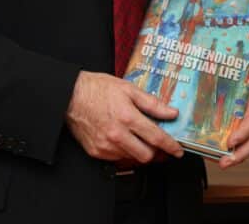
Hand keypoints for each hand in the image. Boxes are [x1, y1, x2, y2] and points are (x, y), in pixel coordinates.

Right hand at [65, 71, 182, 163]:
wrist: (70, 96)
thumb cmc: (98, 89)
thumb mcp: (129, 89)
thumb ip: (152, 103)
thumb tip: (171, 113)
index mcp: (127, 117)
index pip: (156, 138)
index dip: (171, 146)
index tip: (178, 150)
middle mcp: (117, 135)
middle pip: (146, 155)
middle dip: (157, 153)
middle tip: (161, 147)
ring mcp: (105, 146)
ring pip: (132, 159)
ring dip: (140, 152)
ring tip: (141, 140)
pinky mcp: (96, 151)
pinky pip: (117, 159)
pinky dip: (125, 153)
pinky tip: (126, 141)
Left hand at [218, 90, 248, 168]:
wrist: (237, 89)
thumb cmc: (233, 88)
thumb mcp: (227, 88)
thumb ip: (215, 96)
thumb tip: (191, 102)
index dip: (241, 134)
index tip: (230, 143)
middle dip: (239, 154)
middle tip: (224, 162)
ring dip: (236, 158)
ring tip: (223, 163)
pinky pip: (243, 148)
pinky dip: (233, 155)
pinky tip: (222, 159)